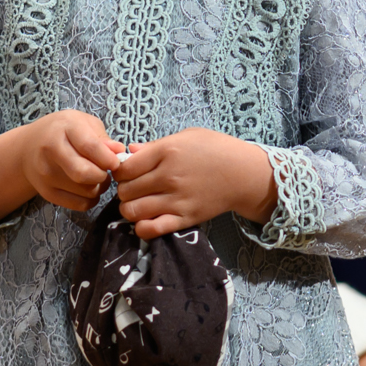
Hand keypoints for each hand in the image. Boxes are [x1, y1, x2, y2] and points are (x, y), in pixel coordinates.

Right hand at [0, 109, 122, 224]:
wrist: (28, 148)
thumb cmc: (62, 132)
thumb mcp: (82, 123)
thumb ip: (102, 138)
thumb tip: (119, 152)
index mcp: (64, 128)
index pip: (89, 146)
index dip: (108, 158)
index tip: (116, 162)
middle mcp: (51, 151)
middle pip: (84, 173)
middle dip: (103, 175)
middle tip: (106, 171)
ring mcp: (47, 174)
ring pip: (86, 191)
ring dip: (99, 187)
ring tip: (97, 177)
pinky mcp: (47, 193)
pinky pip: (79, 204)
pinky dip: (91, 200)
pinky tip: (89, 188)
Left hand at [112, 128, 274, 237]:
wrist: (244, 174)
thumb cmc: (216, 150)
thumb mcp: (186, 136)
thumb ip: (155, 145)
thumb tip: (129, 151)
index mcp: (167, 151)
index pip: (124, 167)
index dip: (120, 171)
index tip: (127, 172)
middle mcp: (168, 176)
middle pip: (125, 190)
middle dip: (124, 190)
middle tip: (134, 188)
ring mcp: (176, 199)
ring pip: (132, 211)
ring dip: (130, 208)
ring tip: (139, 203)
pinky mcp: (185, 218)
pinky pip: (152, 229)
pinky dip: (142, 227)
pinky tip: (146, 220)